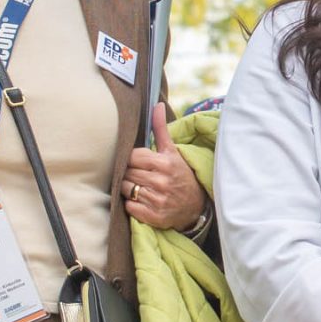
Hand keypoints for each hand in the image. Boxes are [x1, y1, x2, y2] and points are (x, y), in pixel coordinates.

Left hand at [124, 104, 206, 231]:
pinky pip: (129, 206)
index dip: (131, 159)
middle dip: (129, 173)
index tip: (138, 162)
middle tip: (138, 175)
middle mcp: (161, 181)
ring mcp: (157, 200)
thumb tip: (156, 105)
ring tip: (140, 186)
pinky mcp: (154, 216)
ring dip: (128, 187)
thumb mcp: (172, 151)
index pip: (132, 157)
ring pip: (125, 189)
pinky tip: (142, 200)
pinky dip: (131, 203)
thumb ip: (161, 128)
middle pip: (127, 173)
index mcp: (164, 163)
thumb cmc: (179, 174)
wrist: (195, 205)